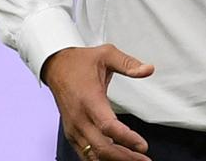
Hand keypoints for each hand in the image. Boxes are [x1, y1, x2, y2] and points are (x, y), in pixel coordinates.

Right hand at [41, 44, 154, 160]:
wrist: (56, 66)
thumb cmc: (81, 61)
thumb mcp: (107, 54)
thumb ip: (128, 63)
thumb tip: (149, 69)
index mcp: (89, 100)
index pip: (108, 126)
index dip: (126, 138)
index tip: (142, 146)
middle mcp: (79, 118)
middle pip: (101, 147)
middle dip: (124, 157)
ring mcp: (73, 128)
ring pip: (92, 154)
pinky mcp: (71, 132)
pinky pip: (85, 153)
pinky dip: (100, 160)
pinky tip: (115, 160)